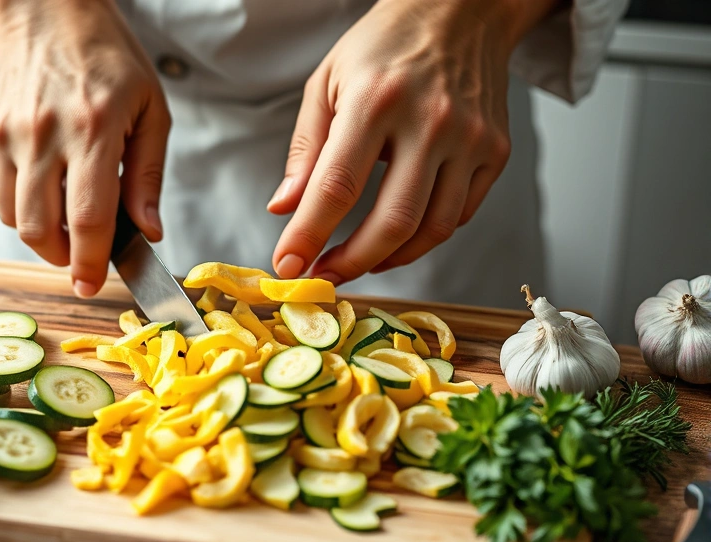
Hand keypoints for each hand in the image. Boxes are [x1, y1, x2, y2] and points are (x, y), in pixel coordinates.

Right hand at [0, 0, 169, 296]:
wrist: (49, 13)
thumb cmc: (108, 59)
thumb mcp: (151, 111)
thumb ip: (148, 176)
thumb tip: (148, 231)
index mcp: (94, 127)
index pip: (88, 217)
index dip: (90, 263)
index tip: (91, 285)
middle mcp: (44, 133)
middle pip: (41, 229)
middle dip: (63, 258)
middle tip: (81, 254)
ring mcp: (6, 135)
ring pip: (14, 219)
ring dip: (41, 234)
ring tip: (65, 213)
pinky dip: (19, 208)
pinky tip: (43, 188)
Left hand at [268, 0, 559, 282]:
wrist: (458, 11)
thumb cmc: (383, 47)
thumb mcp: (327, 84)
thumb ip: (306, 150)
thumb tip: (284, 208)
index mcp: (376, 100)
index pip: (337, 187)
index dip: (309, 235)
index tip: (289, 265)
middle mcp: (431, 121)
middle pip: (392, 221)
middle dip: (353, 262)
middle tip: (325, 276)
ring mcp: (470, 139)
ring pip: (432, 229)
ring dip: (389, 259)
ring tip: (359, 261)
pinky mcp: (495, 151)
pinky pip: (459, 215)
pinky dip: (425, 237)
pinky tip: (398, 236)